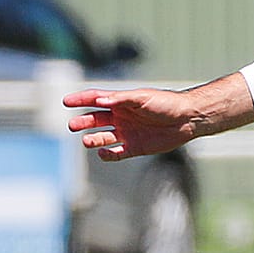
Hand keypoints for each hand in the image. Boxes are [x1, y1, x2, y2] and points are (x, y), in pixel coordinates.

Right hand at [63, 87, 198, 159]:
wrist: (187, 119)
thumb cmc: (166, 103)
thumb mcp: (142, 98)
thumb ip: (121, 99)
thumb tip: (100, 100)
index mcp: (122, 101)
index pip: (96, 99)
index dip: (81, 99)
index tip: (66, 102)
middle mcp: (122, 117)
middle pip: (96, 119)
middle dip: (83, 122)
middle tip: (72, 125)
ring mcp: (128, 132)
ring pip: (103, 137)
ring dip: (93, 139)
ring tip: (86, 141)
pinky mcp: (135, 147)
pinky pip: (117, 153)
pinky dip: (108, 155)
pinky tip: (102, 154)